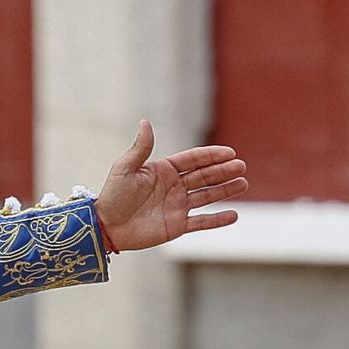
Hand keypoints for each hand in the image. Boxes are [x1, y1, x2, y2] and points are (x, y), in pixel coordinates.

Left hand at [94, 121, 247, 250]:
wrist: (105, 226)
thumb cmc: (113, 195)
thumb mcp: (125, 169)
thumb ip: (140, 148)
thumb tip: (145, 122)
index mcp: (164, 170)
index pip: (193, 160)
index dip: (211, 156)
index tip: (229, 153)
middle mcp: (174, 187)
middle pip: (204, 176)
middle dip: (223, 171)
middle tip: (241, 166)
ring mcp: (177, 207)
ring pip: (207, 196)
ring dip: (225, 190)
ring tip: (243, 184)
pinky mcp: (176, 226)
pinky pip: (201, 222)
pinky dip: (217, 220)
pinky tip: (233, 215)